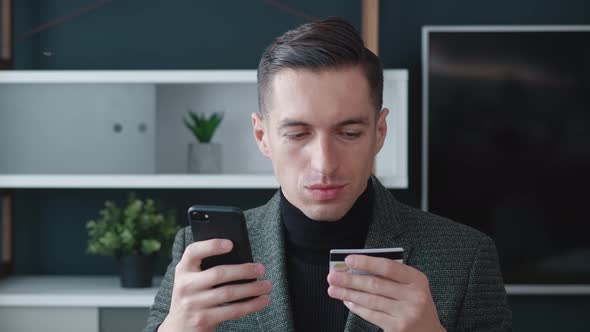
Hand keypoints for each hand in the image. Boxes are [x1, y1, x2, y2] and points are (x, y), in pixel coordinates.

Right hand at [158, 239, 271, 331]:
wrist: (178, 328)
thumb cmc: (192, 296)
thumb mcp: (191, 279)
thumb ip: (206, 267)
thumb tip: (241, 259)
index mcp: (183, 270)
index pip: (193, 251)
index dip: (212, 245)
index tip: (230, 244)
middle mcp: (185, 285)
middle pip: (218, 274)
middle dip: (244, 270)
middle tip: (261, 269)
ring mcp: (194, 304)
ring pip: (229, 293)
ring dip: (252, 288)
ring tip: (267, 285)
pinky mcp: (203, 319)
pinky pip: (232, 311)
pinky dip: (251, 305)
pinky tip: (262, 300)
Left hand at [327, 255, 444, 331]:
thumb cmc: (415, 304)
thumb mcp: (411, 286)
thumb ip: (391, 277)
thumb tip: (358, 268)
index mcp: (417, 279)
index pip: (388, 266)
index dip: (366, 262)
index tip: (348, 260)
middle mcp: (414, 295)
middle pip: (375, 284)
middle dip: (350, 279)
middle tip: (332, 276)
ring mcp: (406, 313)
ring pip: (370, 300)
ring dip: (348, 294)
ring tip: (333, 289)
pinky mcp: (398, 327)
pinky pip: (371, 315)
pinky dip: (356, 307)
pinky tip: (347, 301)